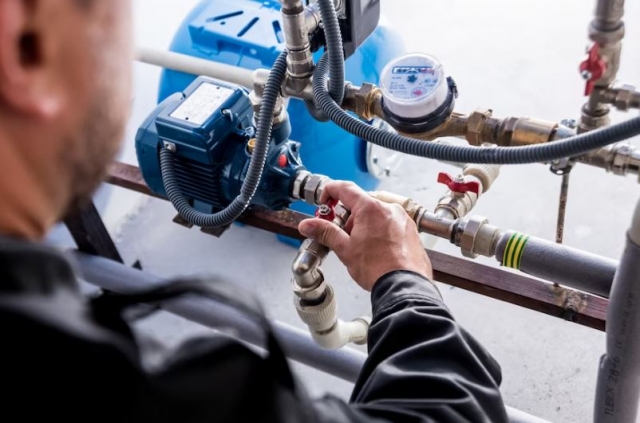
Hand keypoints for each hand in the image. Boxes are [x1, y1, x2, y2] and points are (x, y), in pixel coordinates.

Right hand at [298, 181, 432, 291]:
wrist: (403, 286)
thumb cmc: (377, 268)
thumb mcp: (344, 249)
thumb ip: (325, 232)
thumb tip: (308, 225)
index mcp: (371, 208)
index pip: (345, 189)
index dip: (330, 191)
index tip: (324, 201)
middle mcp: (389, 209)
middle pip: (362, 203)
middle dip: (348, 215)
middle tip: (341, 233)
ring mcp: (403, 219)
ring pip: (377, 213)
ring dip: (364, 224)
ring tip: (360, 246)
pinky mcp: (411, 230)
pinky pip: (391, 223)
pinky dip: (380, 230)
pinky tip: (376, 249)